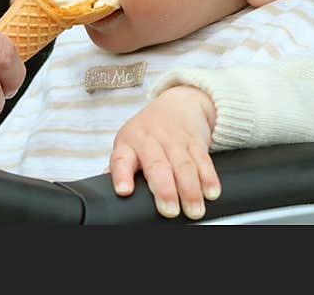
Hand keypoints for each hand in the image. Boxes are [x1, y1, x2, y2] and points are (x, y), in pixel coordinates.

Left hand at [109, 86, 220, 219]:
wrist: (179, 102)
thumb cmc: (149, 130)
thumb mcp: (129, 143)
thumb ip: (120, 166)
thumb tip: (102, 188)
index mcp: (129, 142)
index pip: (121, 159)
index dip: (122, 175)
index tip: (124, 191)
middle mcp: (151, 139)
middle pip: (157, 165)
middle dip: (164, 189)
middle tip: (169, 210)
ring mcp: (175, 138)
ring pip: (184, 165)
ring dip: (190, 190)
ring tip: (193, 209)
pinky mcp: (196, 140)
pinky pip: (203, 160)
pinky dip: (209, 178)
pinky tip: (211, 192)